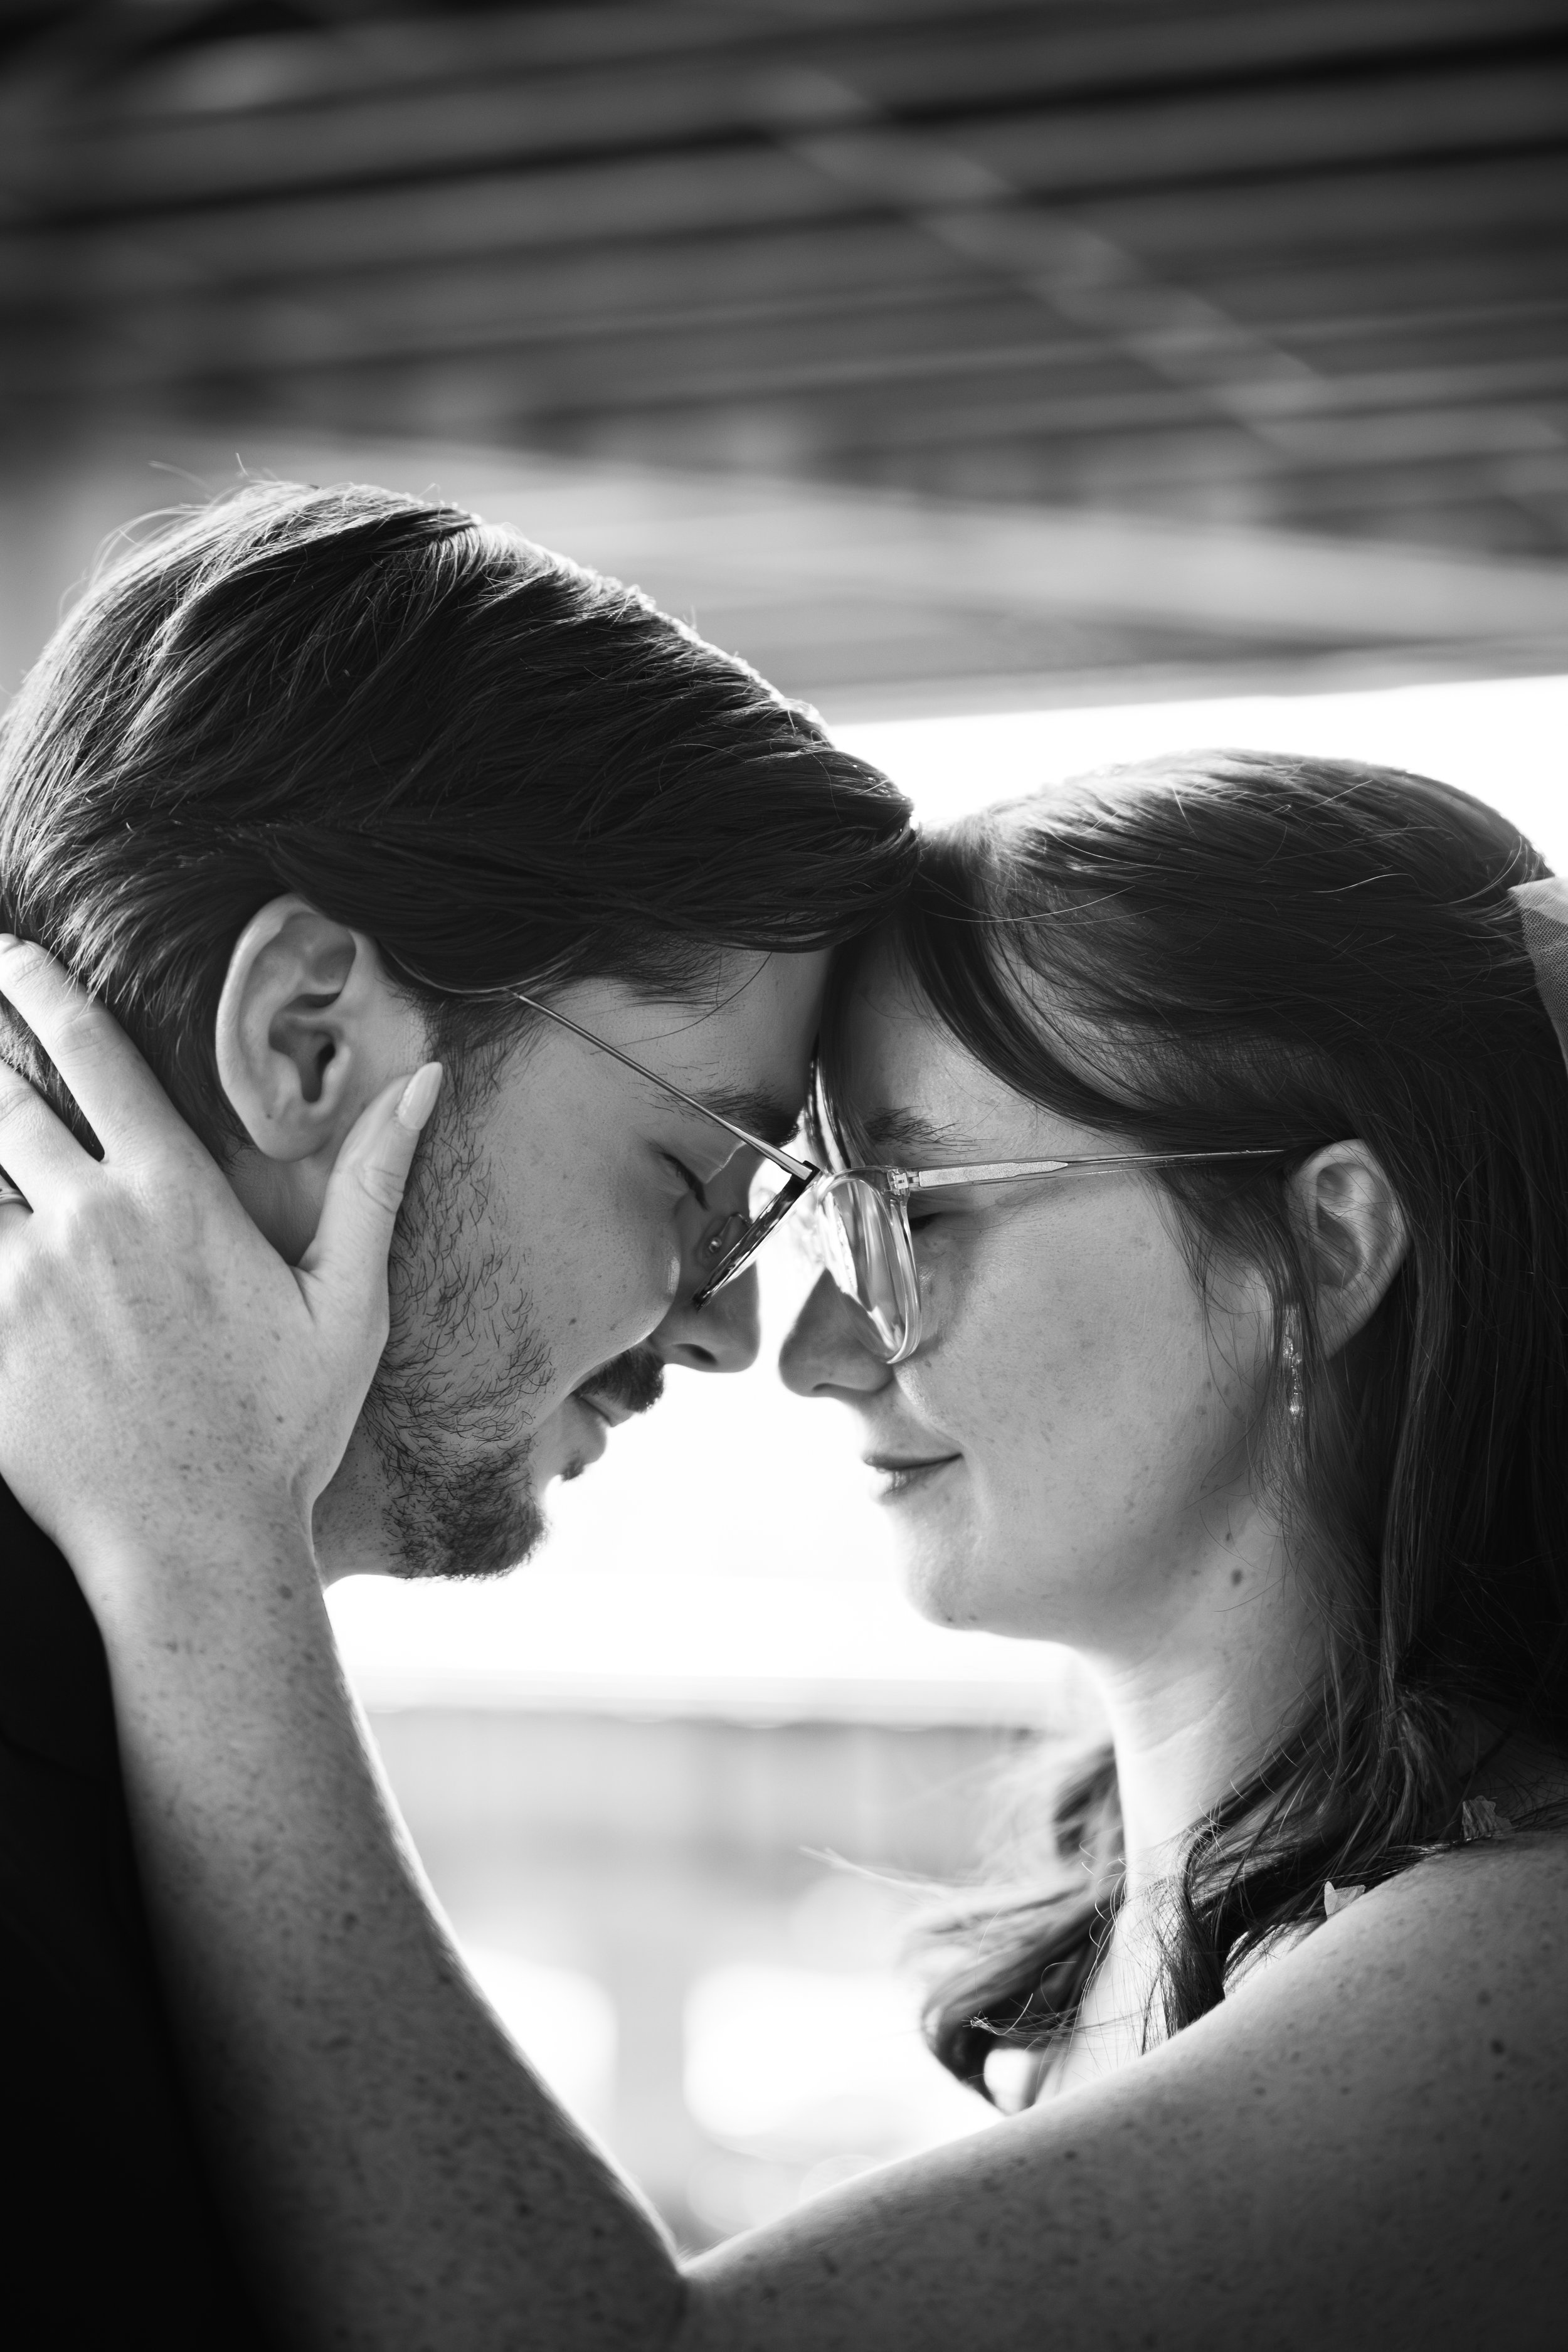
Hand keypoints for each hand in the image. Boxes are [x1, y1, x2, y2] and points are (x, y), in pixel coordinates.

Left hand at [0, 937, 440, 1600]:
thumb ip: (371, 1182)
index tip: (16, 956)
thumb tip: (424, 1080)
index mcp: (175, 1198)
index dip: (45, 991)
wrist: (193, 1547)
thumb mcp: (347, 1305)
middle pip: (4, 1098)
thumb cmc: (282, 1428)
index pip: (95, 1058)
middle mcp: (88, 1222)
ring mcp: (21, 1283)